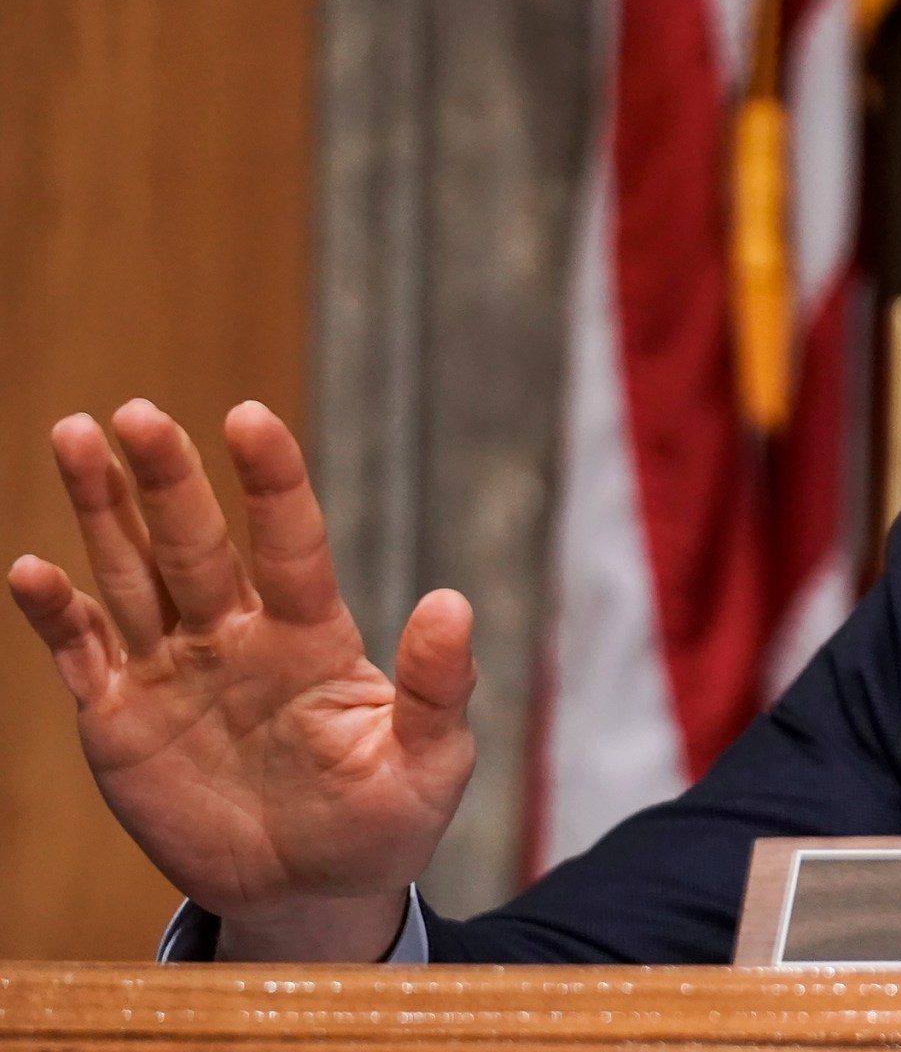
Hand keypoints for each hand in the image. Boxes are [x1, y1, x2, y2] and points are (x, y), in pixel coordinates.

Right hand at [6, 401, 475, 959]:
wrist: (312, 892)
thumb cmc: (381, 822)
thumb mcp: (428, 764)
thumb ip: (436, 688)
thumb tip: (453, 604)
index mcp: (312, 636)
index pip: (291, 543)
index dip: (271, 481)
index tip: (250, 416)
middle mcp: (237, 635)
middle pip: (195, 543)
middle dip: (166, 479)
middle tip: (136, 413)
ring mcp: (174, 670)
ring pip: (131, 574)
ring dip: (102, 510)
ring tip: (77, 435)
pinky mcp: (122, 718)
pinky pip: (83, 654)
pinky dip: (56, 613)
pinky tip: (31, 569)